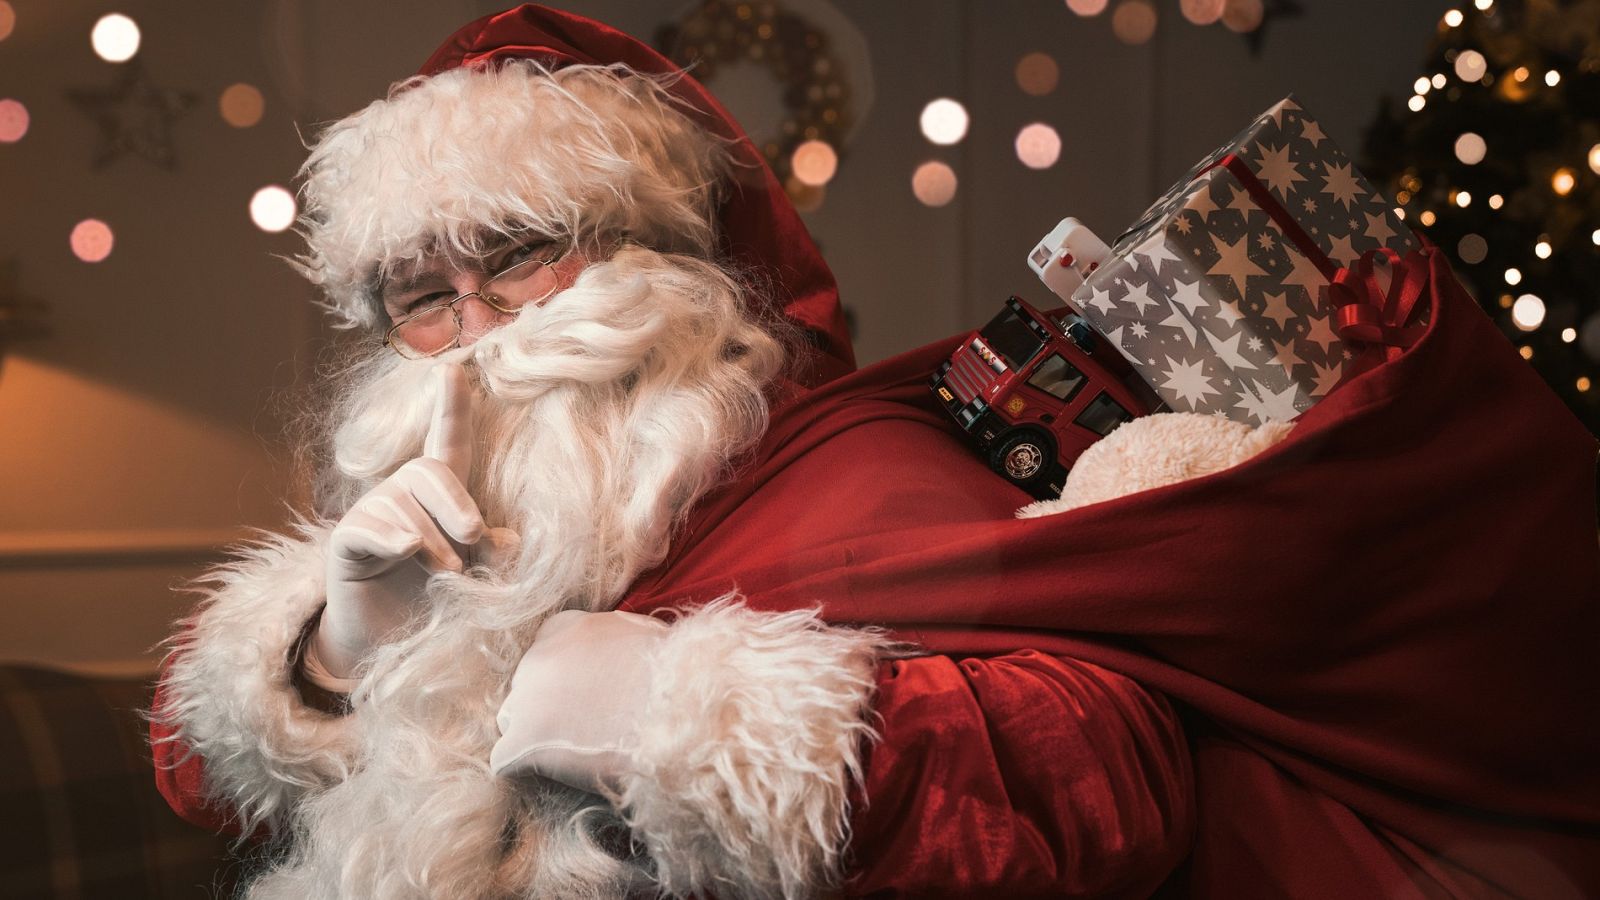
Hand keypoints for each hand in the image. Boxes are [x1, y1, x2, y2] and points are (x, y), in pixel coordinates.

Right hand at [312, 362, 493, 680]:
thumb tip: (508, 539)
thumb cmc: (434, 599)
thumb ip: (490, 553)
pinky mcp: (346, 541)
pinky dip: (392, 537)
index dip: (451, 407)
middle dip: (457, 503)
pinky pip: (369, 526)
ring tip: (443, 573)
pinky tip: (405, 549)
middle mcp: (405, 493)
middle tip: (472, 540)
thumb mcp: (472, 574)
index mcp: (441, 495)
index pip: (449, 443)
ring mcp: (372, 514)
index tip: (452, 368)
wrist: (388, 644)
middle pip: (430, 471)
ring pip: (404, 505)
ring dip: (432, 541)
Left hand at [490, 609, 669, 794]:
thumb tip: (614, 654)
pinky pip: (505, 760)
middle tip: (583, 729)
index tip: (586, 696)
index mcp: (565, 628)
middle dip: (548, 707)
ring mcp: (525, 699)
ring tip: (569, 755)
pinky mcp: (522, 742)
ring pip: (512, 721)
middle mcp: (537, 657)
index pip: (544, 654)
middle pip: (526, 687)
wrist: (675, 712)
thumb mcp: (641, 636)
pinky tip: (554, 775)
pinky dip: (525, 769)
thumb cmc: (672, 676)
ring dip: (535, 736)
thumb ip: (613, 641)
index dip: (564, 679)